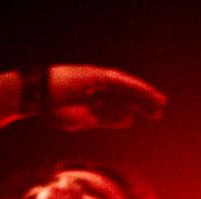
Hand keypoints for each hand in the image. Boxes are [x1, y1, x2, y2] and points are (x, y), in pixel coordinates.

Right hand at [47, 65, 164, 130]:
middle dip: (144, 104)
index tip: (152, 116)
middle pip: (127, 97)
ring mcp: (99, 82)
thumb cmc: (55, 110)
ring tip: (159, 103)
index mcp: (97, 103)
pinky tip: (145, 93)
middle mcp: (101, 91)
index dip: (137, 110)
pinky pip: (119, 82)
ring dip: (143, 95)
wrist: (40, 96)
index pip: (122, 105)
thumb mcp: (85, 120)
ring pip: (126, 89)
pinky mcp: (97, 76)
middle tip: (160, 112)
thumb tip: (129, 120)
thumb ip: (106, 119)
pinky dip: (132, 87)